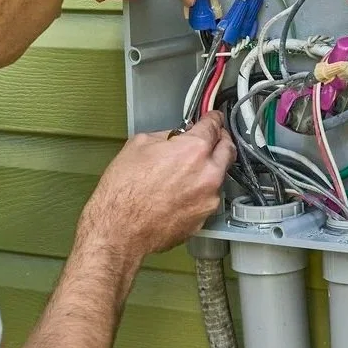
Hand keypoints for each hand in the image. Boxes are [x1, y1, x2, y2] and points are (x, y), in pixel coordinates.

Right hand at [79, 112, 235, 258]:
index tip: (212, 118)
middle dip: (221, 140)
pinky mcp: (204, 218)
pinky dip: (199, 191)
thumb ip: (165, 136)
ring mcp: (209, 199)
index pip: (213, 126)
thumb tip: (175, 138)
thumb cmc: (123, 191)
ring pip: (218, 176)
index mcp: (193, 150)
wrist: (119, 229)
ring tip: (187, 171)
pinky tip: (179, 193)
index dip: (213, 119)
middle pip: (228, 150)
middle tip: (212, 138)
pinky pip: (207, 198)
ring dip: (209, 169)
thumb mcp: (138, 145)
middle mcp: (208, 174)